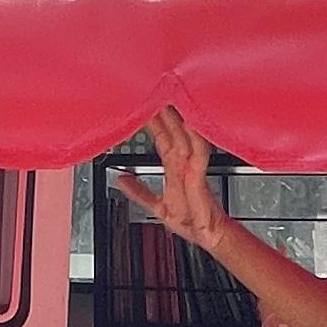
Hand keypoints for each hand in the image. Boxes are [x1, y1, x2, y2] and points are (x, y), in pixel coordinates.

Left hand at [122, 109, 227, 253]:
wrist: (206, 236)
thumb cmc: (190, 221)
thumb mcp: (156, 205)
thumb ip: (138, 192)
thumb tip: (120, 179)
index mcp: (174, 169)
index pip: (162, 140)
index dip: (153, 124)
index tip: (143, 107)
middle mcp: (183, 164)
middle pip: (173, 133)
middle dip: (164, 113)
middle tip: (156, 89)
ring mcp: (192, 167)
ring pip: (184, 137)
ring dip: (177, 118)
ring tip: (170, 97)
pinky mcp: (198, 175)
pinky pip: (198, 152)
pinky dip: (195, 137)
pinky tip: (190, 122)